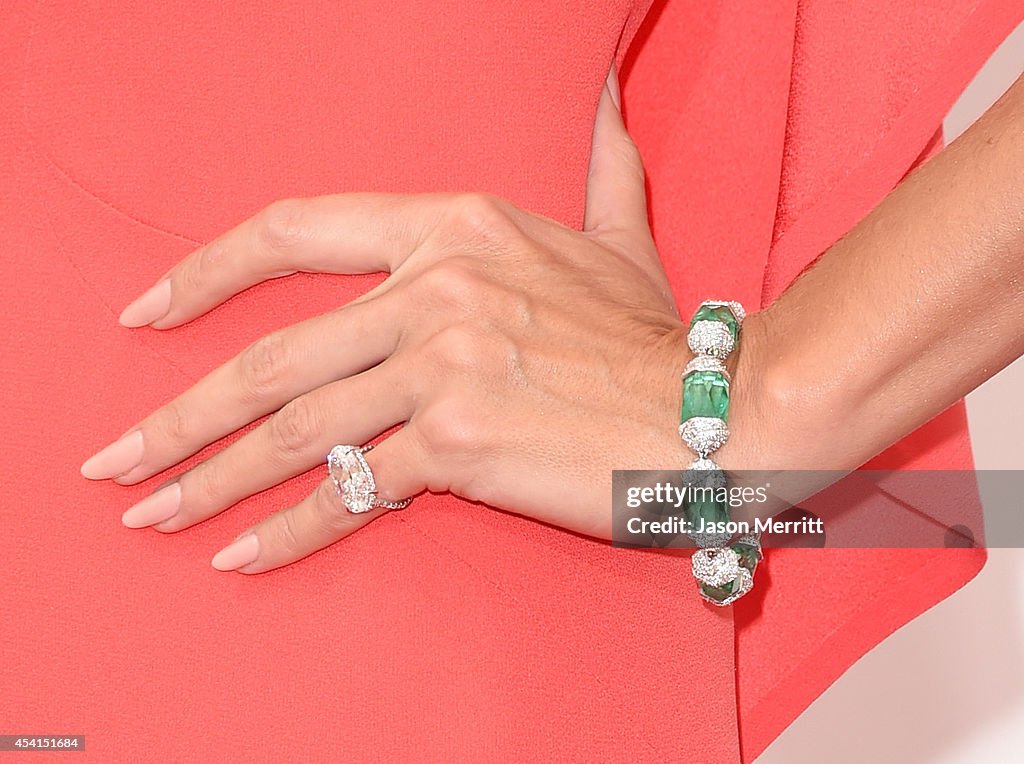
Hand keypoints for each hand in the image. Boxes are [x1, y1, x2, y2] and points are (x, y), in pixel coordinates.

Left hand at [80, 67, 698, 571]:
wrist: (716, 410)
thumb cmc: (658, 334)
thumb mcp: (619, 235)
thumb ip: (601, 166)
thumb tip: (609, 96)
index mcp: (451, 226)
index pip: (293, 230)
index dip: (203, 273)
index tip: (143, 315)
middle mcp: (433, 286)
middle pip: (271, 356)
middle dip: (179, 415)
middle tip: (117, 460)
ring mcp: (442, 363)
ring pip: (294, 429)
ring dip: (208, 480)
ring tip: (149, 515)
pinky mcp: (460, 442)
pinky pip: (352, 492)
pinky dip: (288, 531)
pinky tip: (240, 556)